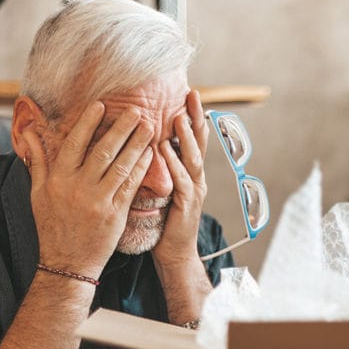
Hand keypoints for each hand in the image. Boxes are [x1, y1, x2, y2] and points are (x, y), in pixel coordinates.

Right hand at [22, 102, 153, 276]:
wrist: (66, 263)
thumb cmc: (51, 226)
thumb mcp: (37, 193)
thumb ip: (38, 160)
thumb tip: (28, 132)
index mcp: (58, 179)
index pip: (75, 143)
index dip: (88, 122)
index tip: (100, 105)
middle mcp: (78, 187)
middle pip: (103, 150)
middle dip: (121, 128)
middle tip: (135, 111)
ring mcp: (98, 201)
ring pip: (121, 166)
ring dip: (137, 144)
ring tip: (148, 127)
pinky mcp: (115, 214)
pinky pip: (130, 186)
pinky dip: (141, 169)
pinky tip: (150, 155)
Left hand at [153, 89, 208, 269]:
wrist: (174, 254)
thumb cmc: (164, 222)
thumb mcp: (163, 188)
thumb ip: (160, 167)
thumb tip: (148, 143)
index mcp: (190, 173)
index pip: (194, 139)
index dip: (193, 116)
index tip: (189, 93)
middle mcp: (196, 179)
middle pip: (199, 143)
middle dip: (195, 118)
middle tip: (192, 95)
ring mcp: (194, 192)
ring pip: (193, 160)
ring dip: (186, 138)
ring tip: (179, 118)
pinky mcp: (187, 207)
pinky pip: (182, 182)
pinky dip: (175, 165)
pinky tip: (167, 150)